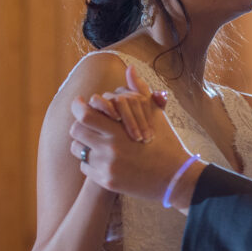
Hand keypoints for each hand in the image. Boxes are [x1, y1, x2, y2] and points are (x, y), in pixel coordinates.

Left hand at [70, 66, 196, 205]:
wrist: (175, 178)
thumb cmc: (166, 142)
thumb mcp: (155, 114)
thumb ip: (139, 90)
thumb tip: (130, 68)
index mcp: (119, 130)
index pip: (84, 115)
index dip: (79, 107)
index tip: (81, 103)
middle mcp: (109, 149)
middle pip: (76, 131)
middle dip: (80, 125)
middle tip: (86, 123)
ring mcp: (106, 167)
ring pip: (78, 149)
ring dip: (83, 143)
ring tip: (94, 140)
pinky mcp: (106, 182)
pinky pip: (85, 167)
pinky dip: (91, 161)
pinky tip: (103, 158)